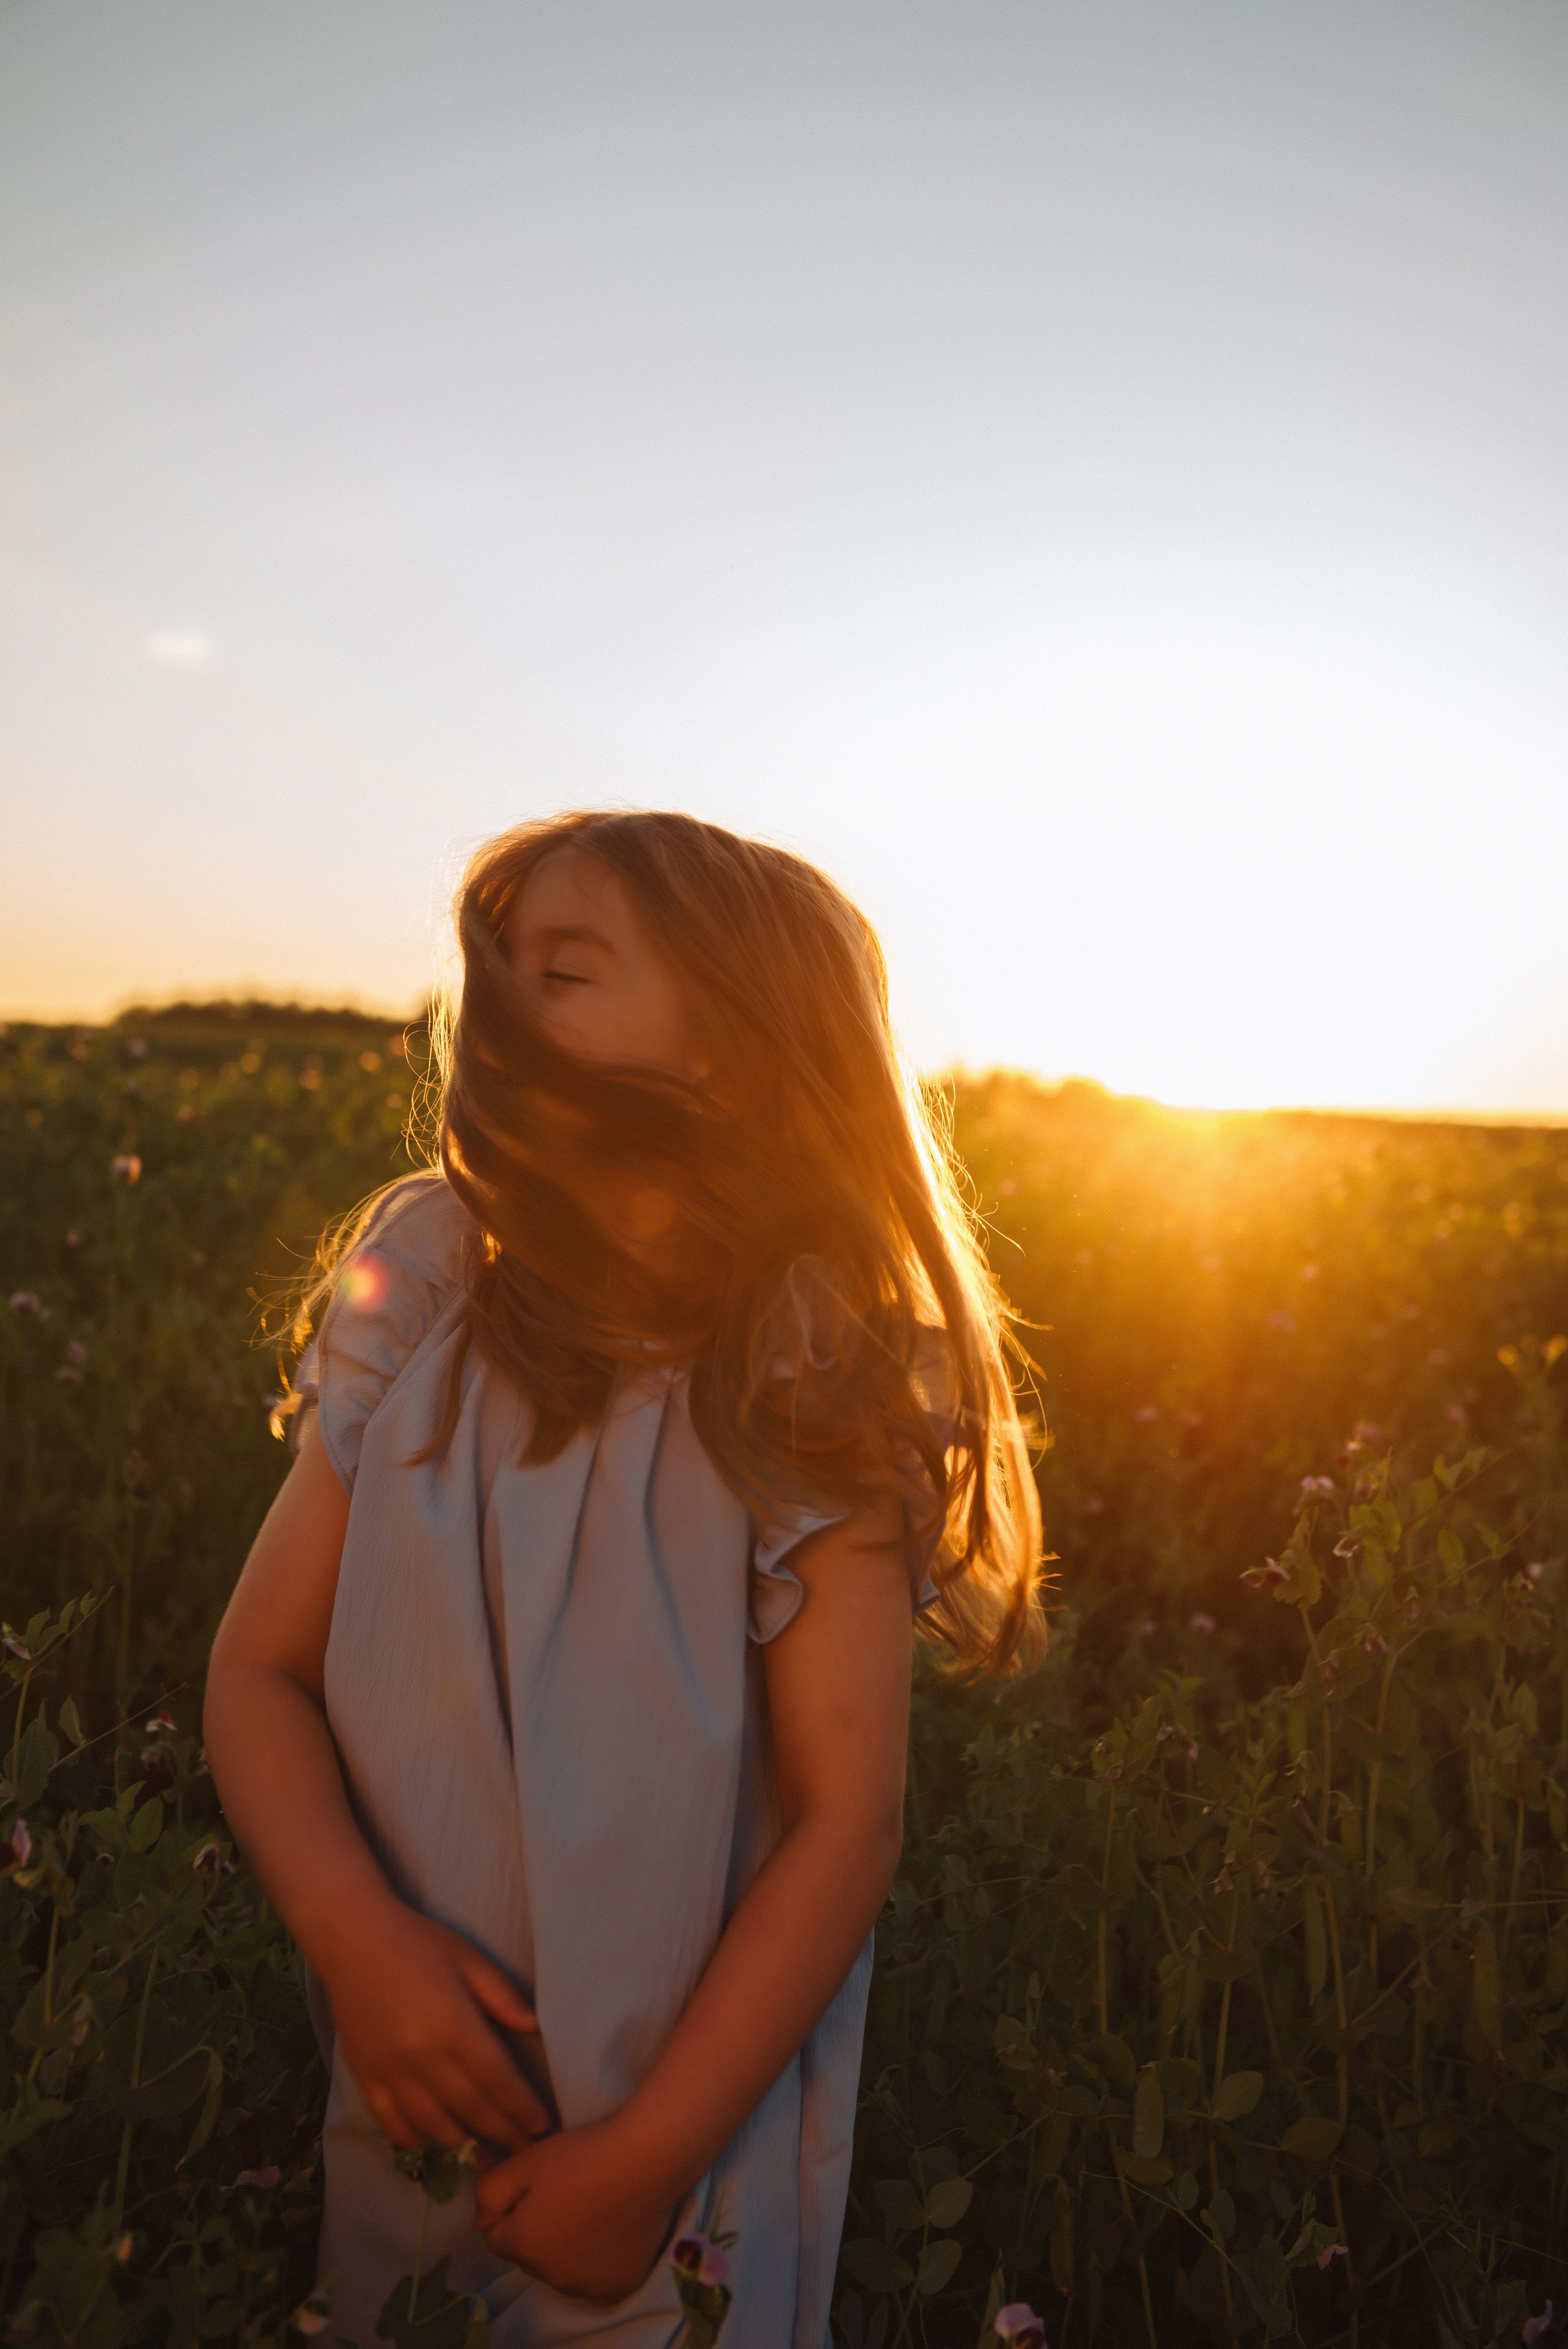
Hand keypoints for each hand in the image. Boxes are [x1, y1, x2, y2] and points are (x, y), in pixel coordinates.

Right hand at [318, 1899, 550, 2153]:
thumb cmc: (419, 1943)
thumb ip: (502, 1996)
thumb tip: (534, 2028)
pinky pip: (390, 2121)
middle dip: (503, 2132)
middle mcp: (423, 2057)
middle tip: (526, 2149)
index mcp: (454, 2025)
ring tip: (488, 2157)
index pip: (497, 2079)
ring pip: (433, 2124)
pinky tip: (431, 2145)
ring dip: (464, 2145)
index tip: (542, 2124)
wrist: (352, 1938)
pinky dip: (413, 2138)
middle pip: (471, 2108)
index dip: (521, 2107)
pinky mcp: (365, 2077)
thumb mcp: (469, 1959)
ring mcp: (390, 2072)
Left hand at [474, 2121, 674, 2303]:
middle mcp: (551, 2276)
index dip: (510, 2208)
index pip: (495, 2236)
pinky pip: (593, 2280)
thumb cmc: (582, 2156)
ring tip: (589, 2210)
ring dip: (565, 2249)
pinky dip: (596, 2263)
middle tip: (564, 2194)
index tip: (535, 2186)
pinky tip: (608, 2233)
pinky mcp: (617, 2287)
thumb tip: (484, 2218)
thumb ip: (489, 2192)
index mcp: (523, 2245)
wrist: (646, 2161)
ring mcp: (586, 2286)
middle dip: (536, 2230)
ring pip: (560, 2270)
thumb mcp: (524, 2161)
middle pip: (529, 2255)